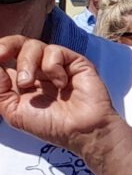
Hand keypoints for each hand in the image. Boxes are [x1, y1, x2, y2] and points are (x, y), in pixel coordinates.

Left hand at [0, 33, 121, 160]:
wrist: (80, 131)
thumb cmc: (50, 125)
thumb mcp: (13, 111)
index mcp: (21, 80)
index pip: (5, 57)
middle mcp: (38, 70)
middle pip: (17, 43)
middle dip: (5, 45)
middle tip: (1, 55)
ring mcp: (56, 65)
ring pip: (34, 45)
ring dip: (27, 63)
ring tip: (29, 83)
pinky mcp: (74, 62)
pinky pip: (55, 51)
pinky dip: (52, 67)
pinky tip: (60, 84)